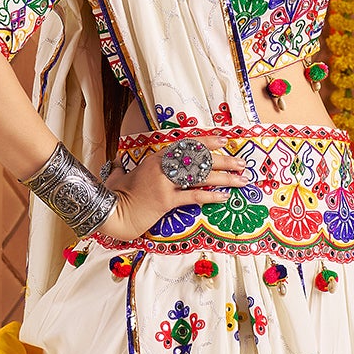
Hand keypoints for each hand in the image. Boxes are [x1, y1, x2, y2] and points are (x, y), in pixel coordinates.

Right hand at [95, 142, 248, 242]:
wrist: (111, 212)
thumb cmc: (114, 195)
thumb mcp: (118, 176)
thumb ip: (121, 167)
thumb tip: (116, 162)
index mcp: (155, 158)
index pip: (186, 145)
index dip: (206, 141)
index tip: (224, 140)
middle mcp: (162, 167)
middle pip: (199, 160)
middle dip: (224, 160)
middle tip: (242, 163)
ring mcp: (164, 183)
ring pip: (200, 176)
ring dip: (225, 177)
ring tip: (242, 180)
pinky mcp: (165, 201)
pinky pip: (193, 196)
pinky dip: (211, 196)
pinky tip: (225, 197)